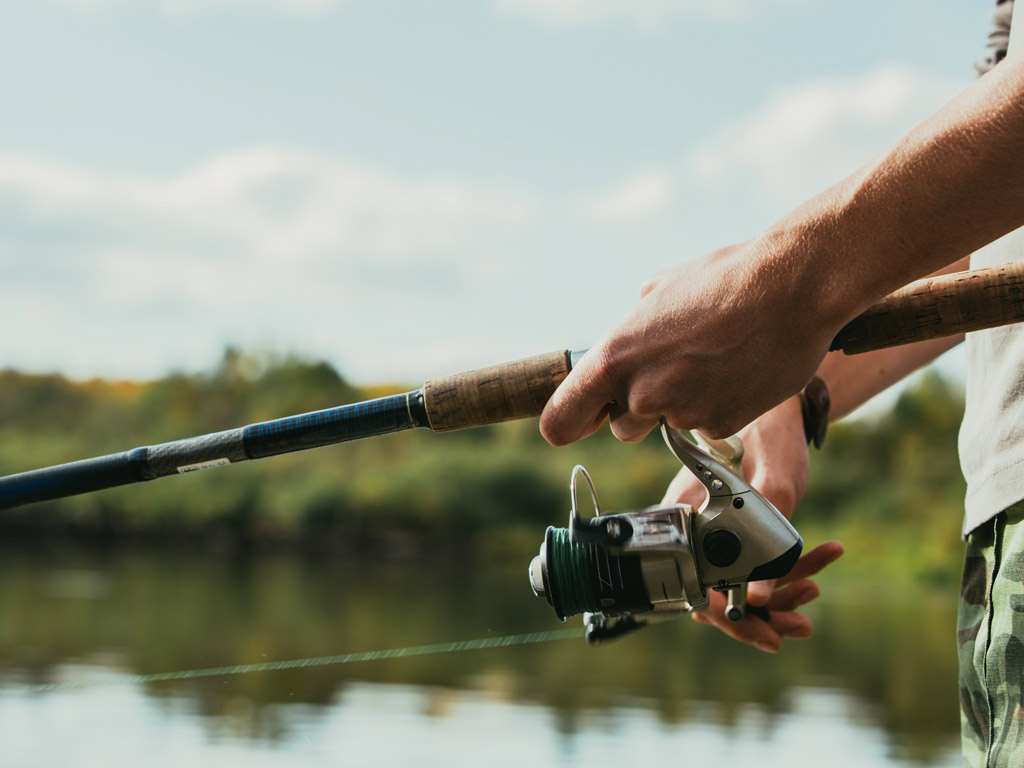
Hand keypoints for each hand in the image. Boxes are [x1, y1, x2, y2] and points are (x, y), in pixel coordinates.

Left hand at [540, 232, 852, 446]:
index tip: (582, 420)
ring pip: (667, 426)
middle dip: (641, 406)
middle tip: (676, 368)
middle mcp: (640, 392)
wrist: (794, 287)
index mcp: (613, 357)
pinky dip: (720, 408)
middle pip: (622, 426)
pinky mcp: (720, 425)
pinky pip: (709, 428)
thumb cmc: (727, 278)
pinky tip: (739, 372)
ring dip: (682, 405)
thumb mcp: (661, 290)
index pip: (560, 420)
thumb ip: (635, 326)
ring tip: (714, 362)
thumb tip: (633, 332)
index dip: (571, 422)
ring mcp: (680, 413)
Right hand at [663, 396, 839, 651]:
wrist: (780, 404)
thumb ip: (765, 540)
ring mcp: (718, 530)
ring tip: (815, 588)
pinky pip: (763, 561)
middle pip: (721, 594)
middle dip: (762, 614)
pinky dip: (794, 565)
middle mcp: (697, 529)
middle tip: (799, 628)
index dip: (731, 618)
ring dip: (783, 593)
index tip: (767, 633)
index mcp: (686, 519)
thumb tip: (760, 599)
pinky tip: (827, 554)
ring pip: (744, 582)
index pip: (699, 590)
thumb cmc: (770, 429)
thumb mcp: (774, 482)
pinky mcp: (742, 526)